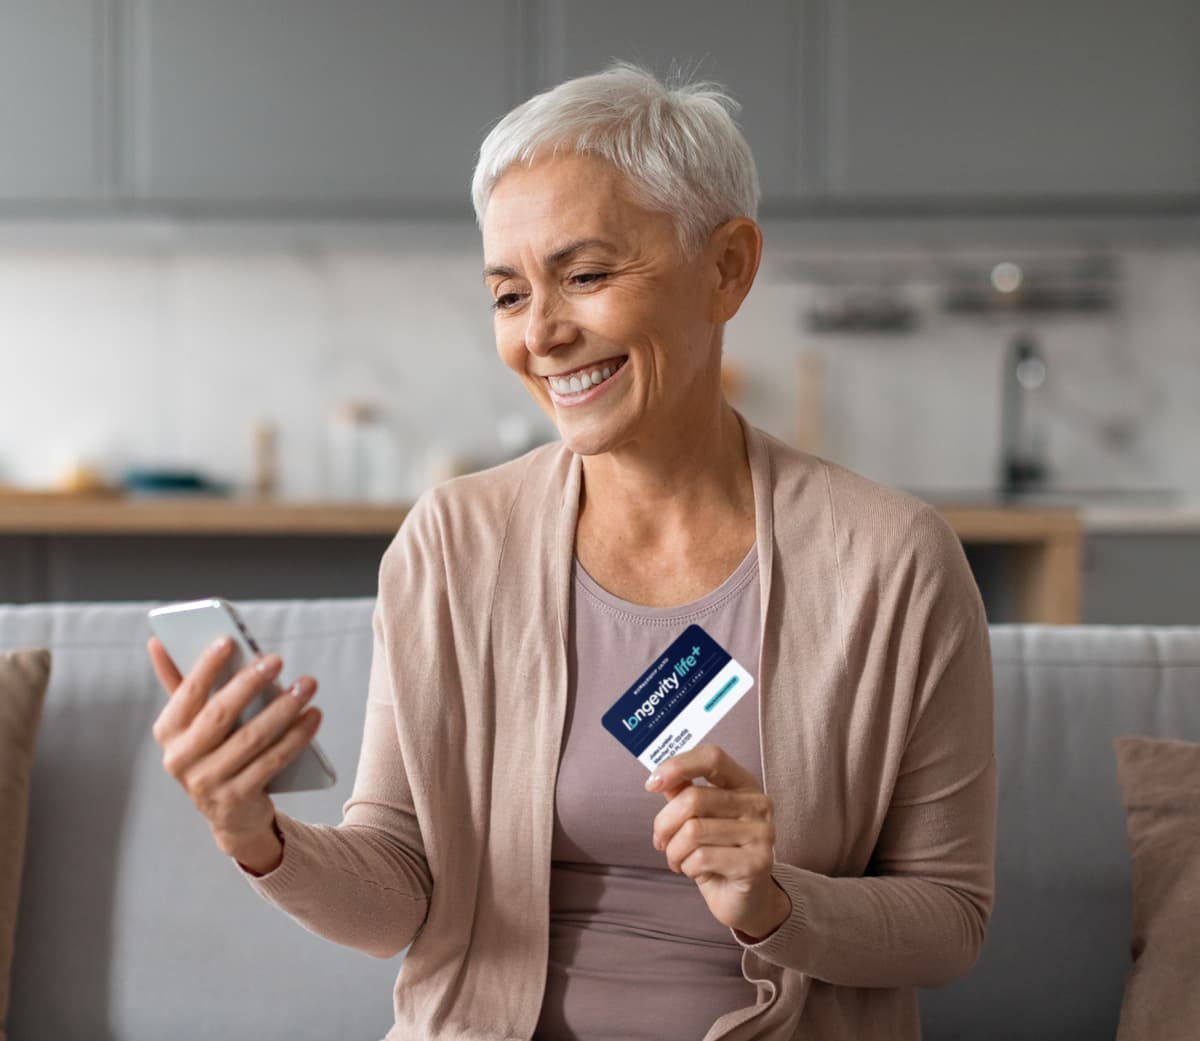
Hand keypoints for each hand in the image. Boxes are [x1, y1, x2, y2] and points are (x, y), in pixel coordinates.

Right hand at [148, 635, 321, 874]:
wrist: (232, 813)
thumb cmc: (214, 750)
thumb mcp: (194, 721)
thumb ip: (180, 682)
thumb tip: (157, 641)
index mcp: (168, 732)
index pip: (187, 693)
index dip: (206, 666)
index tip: (229, 639)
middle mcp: (180, 759)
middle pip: (221, 714)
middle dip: (250, 683)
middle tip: (277, 659)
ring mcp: (207, 783)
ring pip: (252, 738)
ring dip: (283, 708)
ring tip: (307, 685)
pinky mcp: (237, 799)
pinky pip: (272, 761)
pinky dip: (296, 737)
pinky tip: (313, 715)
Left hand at [647, 744, 790, 940]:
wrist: (747, 900)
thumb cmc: (718, 853)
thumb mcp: (698, 819)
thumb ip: (683, 793)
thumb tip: (660, 777)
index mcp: (744, 783)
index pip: (713, 757)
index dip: (678, 765)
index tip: (652, 784)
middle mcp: (758, 803)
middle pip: (693, 798)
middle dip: (664, 823)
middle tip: (660, 841)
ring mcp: (762, 833)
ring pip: (693, 831)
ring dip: (674, 850)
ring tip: (678, 860)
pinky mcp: (756, 863)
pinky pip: (701, 858)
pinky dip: (686, 867)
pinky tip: (694, 871)